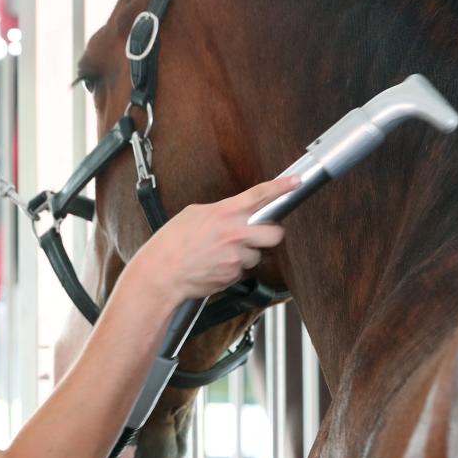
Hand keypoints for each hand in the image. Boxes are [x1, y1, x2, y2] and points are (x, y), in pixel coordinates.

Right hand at [133, 176, 298, 300]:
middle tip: (258, 234)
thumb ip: (219, 211)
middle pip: (275, 234)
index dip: (281, 187)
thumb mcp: (193, 214)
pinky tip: (215, 265)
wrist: (162, 274)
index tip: (295, 183)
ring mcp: (236, 256)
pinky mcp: (234, 275)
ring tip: (221, 254)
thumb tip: (233, 213)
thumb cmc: (171, 244)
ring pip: (257, 255)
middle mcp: (235, 233)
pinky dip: (232, 268)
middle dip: (270, 234)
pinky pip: (243, 270)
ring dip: (246, 254)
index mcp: (224, 213)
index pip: (260, 195)